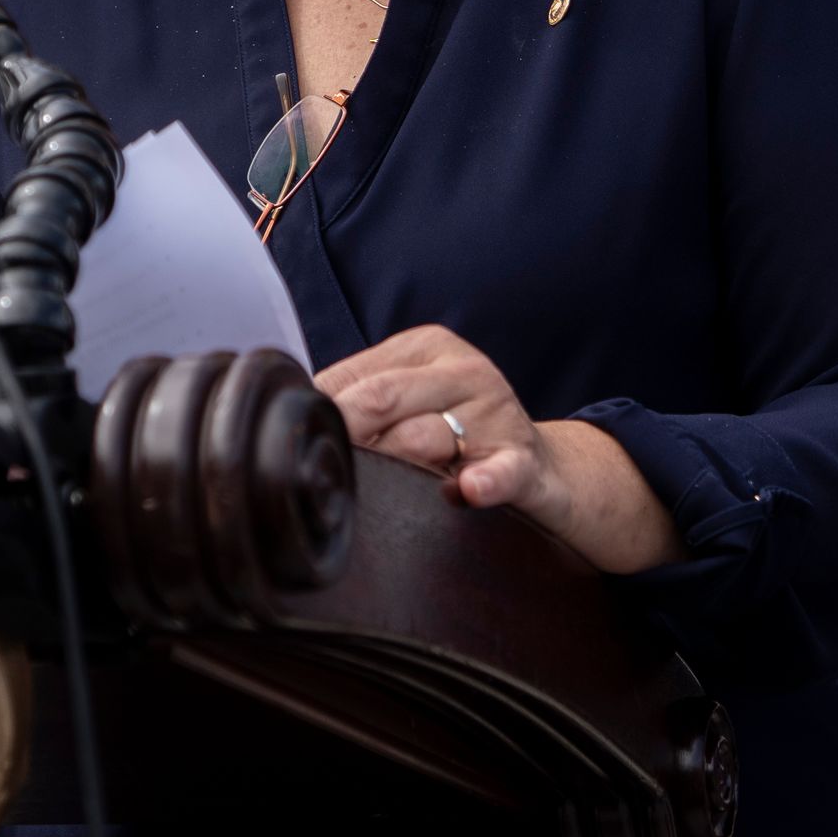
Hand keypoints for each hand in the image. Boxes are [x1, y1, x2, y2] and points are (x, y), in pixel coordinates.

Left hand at [316, 325, 677, 574]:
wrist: (544, 468)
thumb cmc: (458, 433)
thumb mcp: (413, 397)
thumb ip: (361, 397)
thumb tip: (292, 412)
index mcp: (429, 347)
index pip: (356, 376)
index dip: (323, 416)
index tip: (301, 443)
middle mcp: (465, 371)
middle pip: (382, 398)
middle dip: (347, 434)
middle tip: (326, 467)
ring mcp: (498, 414)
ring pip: (423, 439)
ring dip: (397, 470)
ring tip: (393, 488)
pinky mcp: (524, 459)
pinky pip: (501, 470)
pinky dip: (484, 481)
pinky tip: (468, 489)